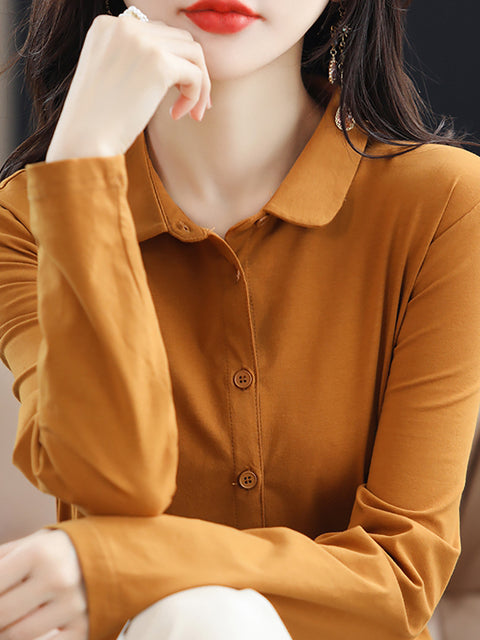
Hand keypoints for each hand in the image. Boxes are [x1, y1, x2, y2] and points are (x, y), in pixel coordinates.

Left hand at [0, 530, 87, 639]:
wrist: (113, 552)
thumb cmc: (61, 550)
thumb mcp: (30, 543)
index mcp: (40, 552)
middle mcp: (58, 578)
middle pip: (1, 616)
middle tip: (2, 611)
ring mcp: (73, 606)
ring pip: (18, 637)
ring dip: (7, 632)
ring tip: (11, 619)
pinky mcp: (84, 627)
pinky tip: (27, 630)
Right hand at [46, 13, 211, 161]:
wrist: (85, 140)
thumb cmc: (97, 119)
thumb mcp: (110, 74)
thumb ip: (135, 58)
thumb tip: (176, 60)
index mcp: (108, 25)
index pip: (158, 32)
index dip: (174, 62)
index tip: (176, 92)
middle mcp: (124, 25)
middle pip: (180, 38)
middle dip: (192, 71)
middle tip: (193, 106)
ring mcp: (142, 42)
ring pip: (194, 53)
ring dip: (200, 84)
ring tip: (192, 113)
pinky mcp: (159, 64)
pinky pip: (195, 74)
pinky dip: (195, 96)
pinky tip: (178, 115)